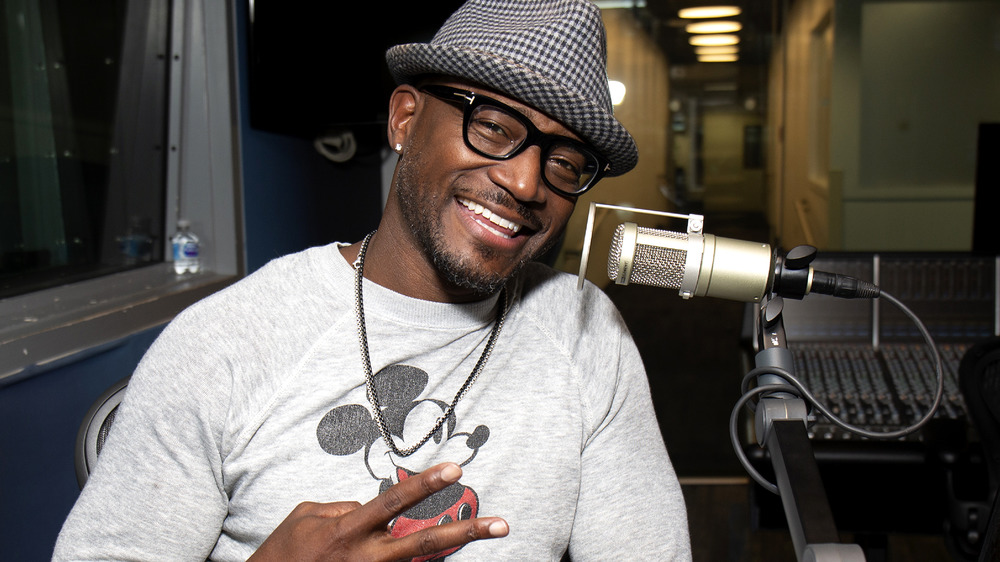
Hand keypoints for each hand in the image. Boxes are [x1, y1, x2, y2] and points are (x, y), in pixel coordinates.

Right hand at [248, 462, 507, 560]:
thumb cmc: (283, 552)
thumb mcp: (304, 516)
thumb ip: (341, 505)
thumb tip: (367, 505)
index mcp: (348, 531)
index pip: (394, 502)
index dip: (425, 485)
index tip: (455, 469)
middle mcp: (365, 557)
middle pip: (423, 544)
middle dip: (464, 533)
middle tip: (501, 523)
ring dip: (445, 547)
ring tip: (482, 531)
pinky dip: (406, 560)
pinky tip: (411, 543)